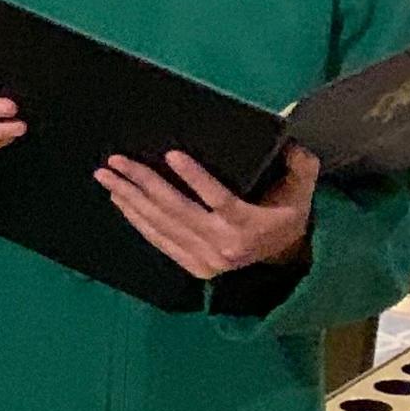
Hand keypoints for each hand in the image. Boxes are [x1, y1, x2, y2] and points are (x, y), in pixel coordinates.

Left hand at [100, 144, 316, 282]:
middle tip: (116, 161)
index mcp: (252, 226)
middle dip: (143, 183)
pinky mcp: (192, 266)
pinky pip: (158, 240)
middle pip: (178, 210)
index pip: (219, 199)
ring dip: (130, 198)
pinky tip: (119, 199)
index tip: (171, 154)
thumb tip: (291, 144)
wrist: (284, 258)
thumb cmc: (287, 213)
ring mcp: (206, 259)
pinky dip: (136, 218)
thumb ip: (300, 166)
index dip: (195, 178)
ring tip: (107, 176)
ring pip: (161, 225)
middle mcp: (226, 246)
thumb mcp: (302, 190)